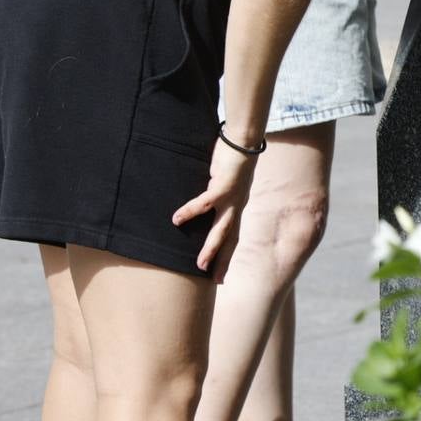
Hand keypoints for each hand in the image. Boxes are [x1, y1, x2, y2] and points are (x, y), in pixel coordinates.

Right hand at [172, 138, 258, 281]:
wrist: (244, 138)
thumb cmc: (231, 158)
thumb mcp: (224, 181)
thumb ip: (214, 193)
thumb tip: (201, 202)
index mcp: (237, 207)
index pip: (233, 237)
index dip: (227, 256)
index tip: (220, 276)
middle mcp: (237, 206)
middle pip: (231, 239)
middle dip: (223, 261)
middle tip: (216, 281)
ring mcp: (231, 198)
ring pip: (222, 229)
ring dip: (211, 247)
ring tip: (199, 264)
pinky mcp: (223, 186)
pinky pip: (204, 203)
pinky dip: (191, 211)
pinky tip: (177, 219)